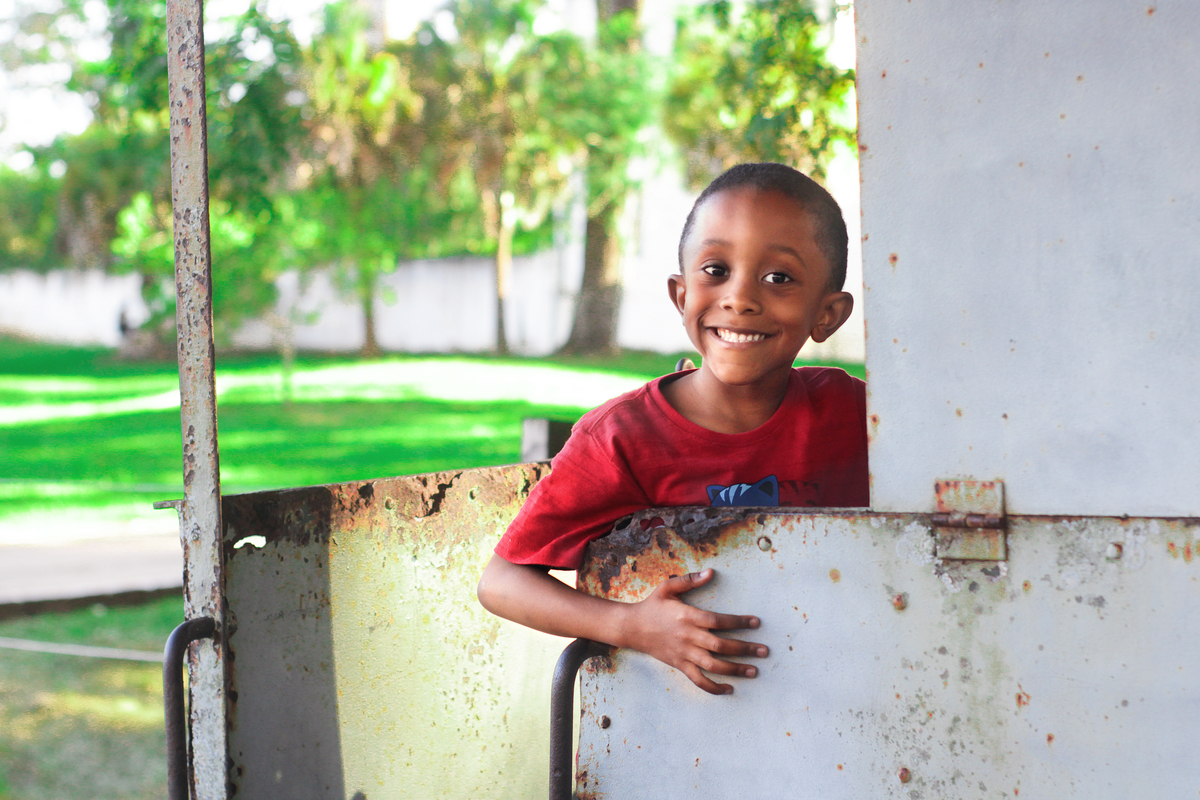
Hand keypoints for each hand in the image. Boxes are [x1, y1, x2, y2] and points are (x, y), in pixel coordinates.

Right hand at [622, 568, 767, 694]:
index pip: (718, 621)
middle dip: (745, 649)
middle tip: (764, 651)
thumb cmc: (652, 606)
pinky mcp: (679, 665)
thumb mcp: (667, 587)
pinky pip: (698, 680)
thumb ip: (689, 580)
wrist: (631, 628)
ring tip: (754, 671)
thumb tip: (711, 572)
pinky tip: (730, 689)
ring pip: (713, 666)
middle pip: (720, 646)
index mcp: (687, 616)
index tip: (756, 622)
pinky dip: (714, 687)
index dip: (738, 622)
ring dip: (735, 669)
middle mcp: (688, 637)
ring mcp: (684, 654)